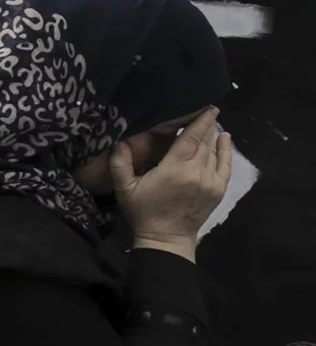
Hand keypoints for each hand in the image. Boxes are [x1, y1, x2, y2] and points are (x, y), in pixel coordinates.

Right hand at [114, 107, 232, 258]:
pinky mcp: (218, 190)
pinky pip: (225, 165)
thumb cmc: (143, 211)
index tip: (207, 106)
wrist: (166, 238)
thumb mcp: (125, 188)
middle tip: (206, 109)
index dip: (199, 121)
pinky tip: (224, 139)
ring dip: (213, 136)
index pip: (190, 138)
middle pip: (204, 142)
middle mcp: (196, 172)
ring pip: (214, 152)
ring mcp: (210, 182)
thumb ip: (120, 163)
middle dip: (206, 125)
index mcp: (174, 169)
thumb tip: (120, 141)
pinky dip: (226, 151)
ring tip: (211, 122)